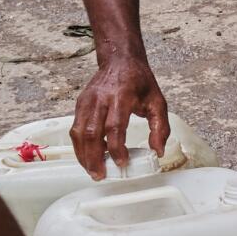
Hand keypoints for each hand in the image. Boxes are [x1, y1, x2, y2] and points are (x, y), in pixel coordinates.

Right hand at [71, 52, 168, 176]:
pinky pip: (76, 128)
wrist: (120, 60)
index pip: (114, 126)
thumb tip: (158, 151)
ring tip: (92, 170)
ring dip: (83, 154)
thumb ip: (160, 128)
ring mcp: (87, 101)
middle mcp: (101, 99)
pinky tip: (88, 156)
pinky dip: (80, 145)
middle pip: (92, 132)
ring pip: (79, 132)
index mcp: (122, 97)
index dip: (116, 147)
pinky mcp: (80, 104)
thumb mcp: (158, 102)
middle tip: (100, 175)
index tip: (121, 163)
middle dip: (94, 157)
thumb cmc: (140, 82)